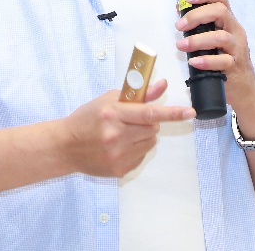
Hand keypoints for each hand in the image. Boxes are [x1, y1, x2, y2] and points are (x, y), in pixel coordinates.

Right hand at [60, 80, 194, 177]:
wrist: (66, 146)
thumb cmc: (86, 119)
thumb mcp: (109, 100)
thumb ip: (138, 95)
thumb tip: (162, 86)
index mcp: (112, 114)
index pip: (148, 113)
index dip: (171, 113)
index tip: (189, 113)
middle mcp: (116, 135)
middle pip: (152, 129)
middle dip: (149, 123)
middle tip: (133, 121)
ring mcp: (118, 155)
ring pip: (150, 142)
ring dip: (143, 136)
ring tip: (124, 133)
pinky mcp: (119, 169)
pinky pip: (141, 156)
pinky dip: (136, 149)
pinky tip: (119, 146)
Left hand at [174, 0, 254, 114]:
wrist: (245, 88)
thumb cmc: (226, 59)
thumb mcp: (215, 38)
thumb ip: (201, 25)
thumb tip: (180, 10)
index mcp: (228, 21)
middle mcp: (235, 31)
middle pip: (220, 12)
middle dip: (196, 15)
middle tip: (180, 25)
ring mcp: (237, 49)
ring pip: (221, 37)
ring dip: (197, 40)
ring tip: (181, 45)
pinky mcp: (235, 67)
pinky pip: (222, 61)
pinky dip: (206, 60)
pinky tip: (194, 62)